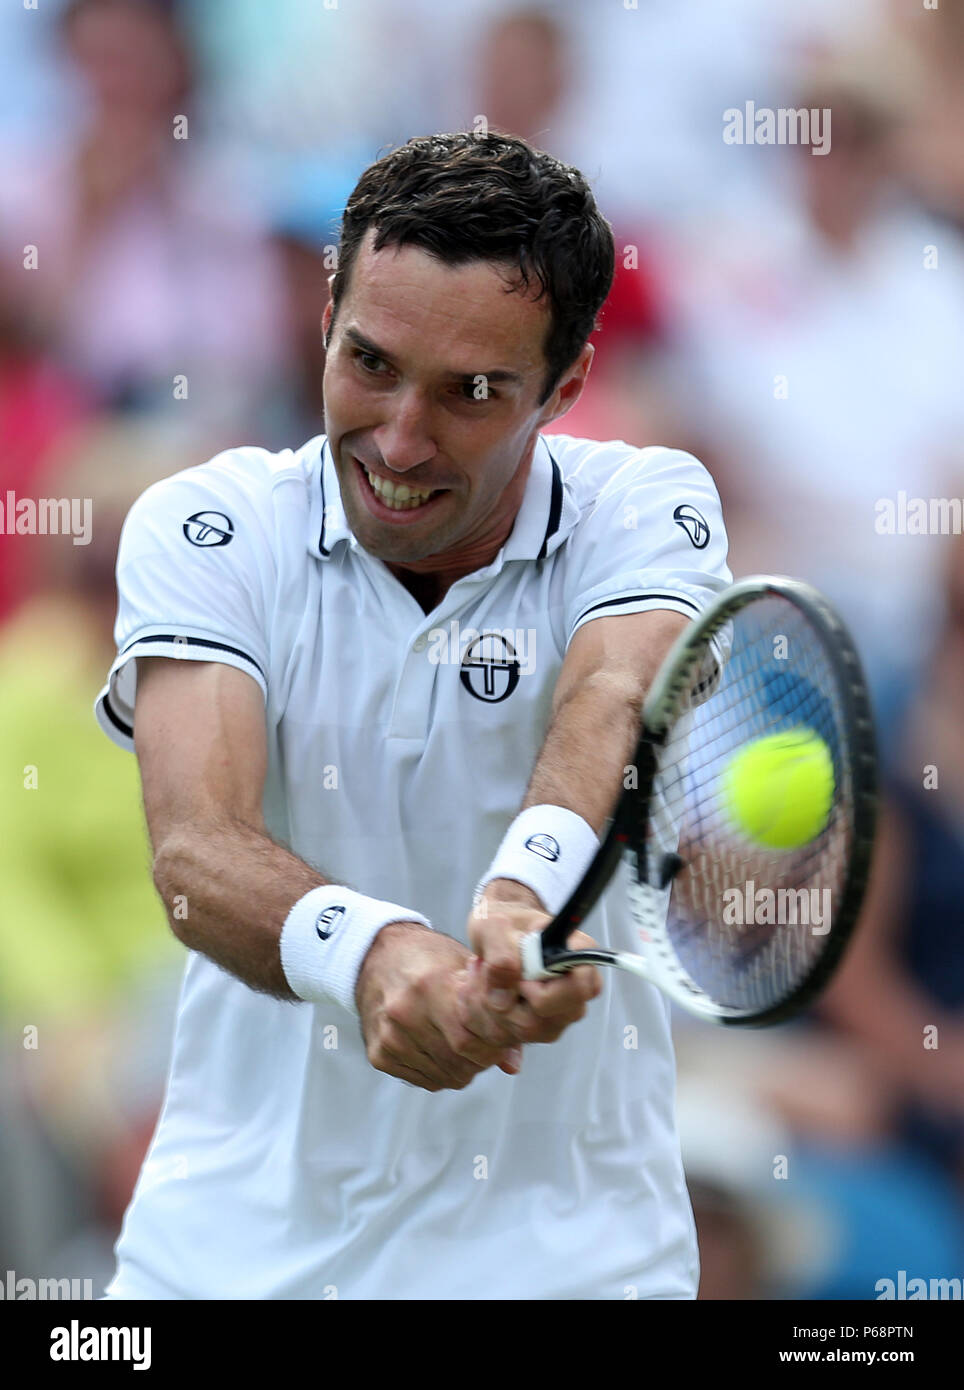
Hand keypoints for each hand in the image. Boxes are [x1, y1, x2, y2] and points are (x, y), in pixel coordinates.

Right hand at [355, 921, 522, 1092]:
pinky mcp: (379, 1054)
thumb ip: (492, 1013)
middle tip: (488, 1044)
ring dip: (463, 1067)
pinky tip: (442, 1047)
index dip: (493, 1046)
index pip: (469, 1040)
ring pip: (444, 1076)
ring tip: (464, 1042)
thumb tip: (513, 1064)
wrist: (379, 955)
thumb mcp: (466, 969)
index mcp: (429, 985)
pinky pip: (425, 1081)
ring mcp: (388, 1036)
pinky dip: (442, 1071)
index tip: (502, 1039)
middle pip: (457, 1062)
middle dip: (482, 1060)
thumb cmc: (430, 958)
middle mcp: (404, 1013)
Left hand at [459, 882, 601, 1050]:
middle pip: (546, 1021)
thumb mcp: (493, 925)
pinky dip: (483, 1015)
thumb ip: (500, 955)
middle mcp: (574, 990)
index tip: (521, 977)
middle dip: (506, 1002)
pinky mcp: (536, 1028)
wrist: (496, 932)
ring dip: (489, 1006)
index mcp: (578, 955)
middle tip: (489, 969)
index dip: (545, 991)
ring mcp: (557, 1014)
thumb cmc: (504, 923)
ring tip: (482, 974)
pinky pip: (505, 1037)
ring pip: (524, 1033)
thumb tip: (503, 998)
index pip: (580, 989)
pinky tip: (482, 989)